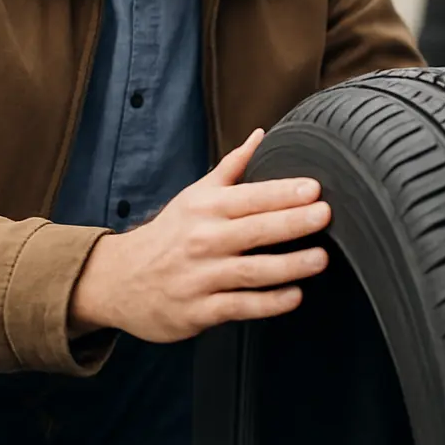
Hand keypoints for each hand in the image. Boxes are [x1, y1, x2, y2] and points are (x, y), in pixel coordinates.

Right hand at [67, 128, 331, 343]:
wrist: (118, 280)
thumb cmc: (170, 233)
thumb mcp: (195, 195)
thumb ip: (232, 167)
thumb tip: (261, 133)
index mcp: (206, 208)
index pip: (250, 197)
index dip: (283, 193)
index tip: (314, 189)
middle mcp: (204, 240)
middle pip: (254, 230)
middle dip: (292, 222)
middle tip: (326, 215)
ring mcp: (201, 277)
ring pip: (250, 271)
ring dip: (288, 266)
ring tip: (320, 259)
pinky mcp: (199, 310)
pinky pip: (239, 306)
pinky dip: (268, 303)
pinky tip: (294, 296)